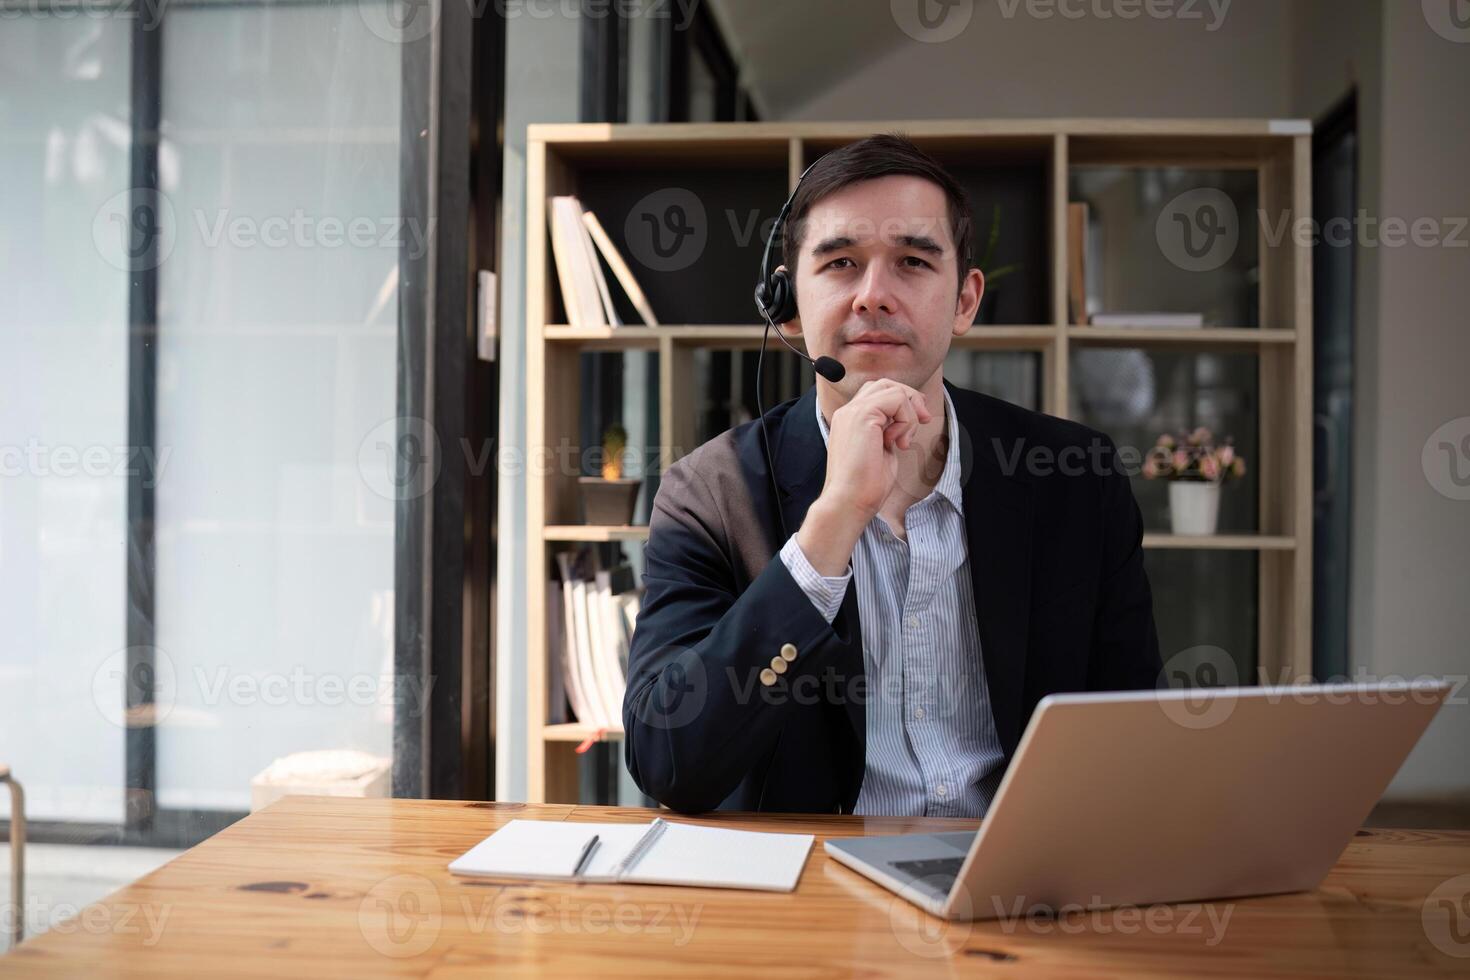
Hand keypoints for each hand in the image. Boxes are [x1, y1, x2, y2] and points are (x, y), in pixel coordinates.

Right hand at [795, 379, 933, 575]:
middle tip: (923, 421)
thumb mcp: (882, 452)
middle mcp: (848, 412)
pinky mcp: (862, 415)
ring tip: (903, 440)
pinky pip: (896, 399)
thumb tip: (903, 424)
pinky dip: (906, 419)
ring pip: (893, 388)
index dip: (903, 403)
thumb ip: (888, 433)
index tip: (918, 424)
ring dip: (909, 413)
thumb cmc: (864, 487)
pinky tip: (898, 442)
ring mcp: (853, 411)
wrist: (848, 502)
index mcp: (850, 420)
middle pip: (885, 384)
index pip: (878, 393)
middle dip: (910, 399)